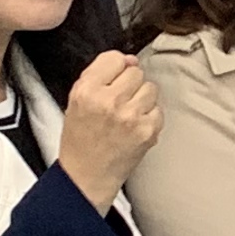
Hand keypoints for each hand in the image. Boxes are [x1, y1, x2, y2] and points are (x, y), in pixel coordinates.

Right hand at [56, 49, 162, 208]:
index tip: (112, 81)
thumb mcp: (75, 101)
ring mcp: (131, 116)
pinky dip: (150, 116)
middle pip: (136, 72)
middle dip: (129, 85)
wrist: (87, 176)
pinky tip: (134, 127)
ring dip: (142, 99)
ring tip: (126, 116)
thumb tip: (129, 59)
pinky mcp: (148, 130)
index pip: (115, 58)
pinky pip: (159, 109)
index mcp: (86, 91)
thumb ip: (98, 74)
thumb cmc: (80, 139)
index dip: (115, 69)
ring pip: (151, 88)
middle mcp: (109, 101)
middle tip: (118, 103)